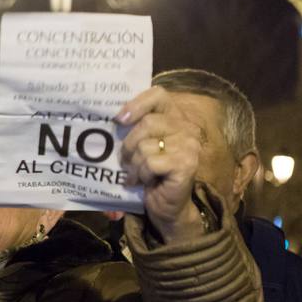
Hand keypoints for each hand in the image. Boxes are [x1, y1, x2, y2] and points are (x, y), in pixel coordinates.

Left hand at [116, 86, 205, 242]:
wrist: (167, 206)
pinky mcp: (186, 164)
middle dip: (129, 144)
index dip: (137, 104)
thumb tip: (112, 118)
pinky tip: (146, 181)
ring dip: (134, 164)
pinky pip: (150, 163)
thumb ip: (134, 128)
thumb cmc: (150, 174)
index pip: (158, 95)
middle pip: (147, 123)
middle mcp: (187, 128)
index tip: (119, 120)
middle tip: (126, 160)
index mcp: (175, 117)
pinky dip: (142, 174)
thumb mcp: (140, 146)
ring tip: (137, 173)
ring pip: (146, 146)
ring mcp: (189, 146)